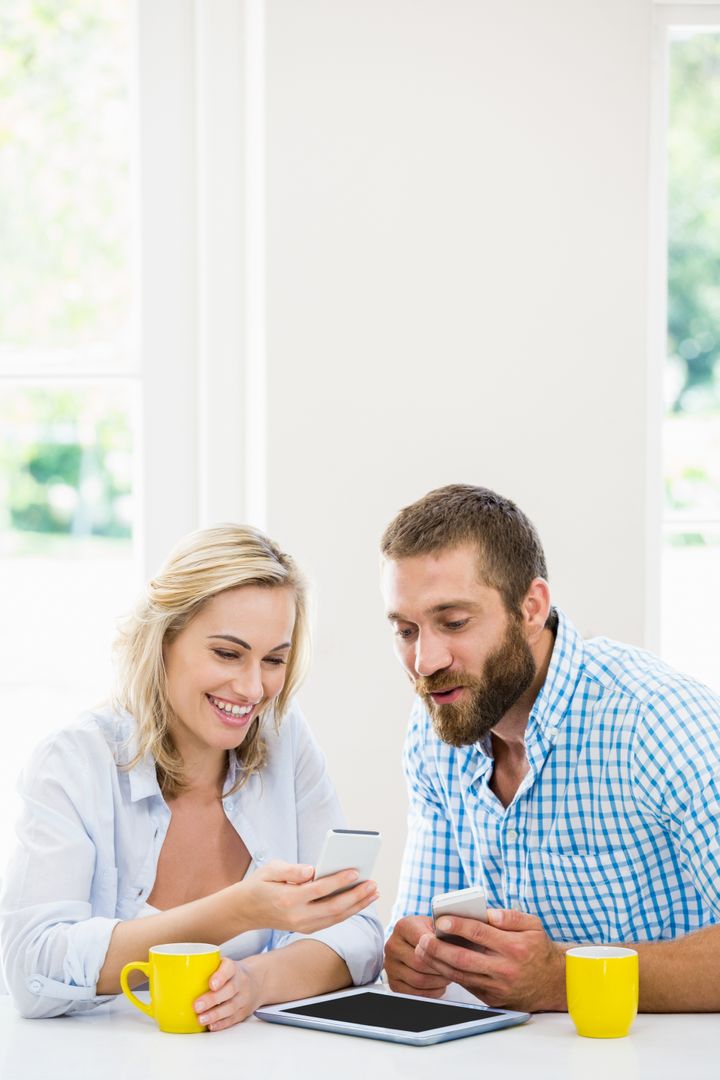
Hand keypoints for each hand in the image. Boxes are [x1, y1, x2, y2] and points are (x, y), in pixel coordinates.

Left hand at [194, 957, 260, 1031]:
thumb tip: (160, 973)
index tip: (211, 984)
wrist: (256, 981)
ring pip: (231, 1006)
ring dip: (215, 1014)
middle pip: (229, 990)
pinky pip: (233, 1019)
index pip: (229, 968)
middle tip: (196, 1006)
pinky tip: (211, 1026)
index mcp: (232, 967)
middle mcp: (240, 981)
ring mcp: (243, 998)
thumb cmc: (228, 973)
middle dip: (212, 999)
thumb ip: (199, 967)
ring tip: (201, 1019)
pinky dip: (222, 1023)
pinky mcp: (243, 1012)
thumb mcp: (220, 964)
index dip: (221, 976)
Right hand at [238, 860, 378, 934]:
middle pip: (333, 907)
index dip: (339, 880)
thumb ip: (292, 870)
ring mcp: (302, 926)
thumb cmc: (260, 884)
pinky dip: (348, 912)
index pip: (319, 889)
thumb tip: (313, 870)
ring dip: (357, 906)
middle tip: (373, 884)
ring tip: (374, 892)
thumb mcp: (270, 870)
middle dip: (356, 896)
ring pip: (336, 917)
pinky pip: (332, 921)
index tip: (355, 871)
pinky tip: (360, 901)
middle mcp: (297, 917)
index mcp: (288, 899)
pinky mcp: (306, 928)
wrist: (245, 911)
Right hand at [384, 915, 451, 997]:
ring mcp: (390, 965)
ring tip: (448, 976)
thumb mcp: (437, 924)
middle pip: (419, 963)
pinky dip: (431, 992)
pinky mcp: (393, 983)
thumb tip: (458, 936)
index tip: (456, 954)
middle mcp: (393, 945)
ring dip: (438, 982)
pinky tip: (439, 985)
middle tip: (455, 969)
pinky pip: (414, 993)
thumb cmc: (430, 933)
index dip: (442, 951)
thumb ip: (444, 930)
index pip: (423, 943)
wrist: (416, 941)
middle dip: (441, 969)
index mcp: (403, 927)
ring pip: (418, 980)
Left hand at [415, 907, 566, 1011]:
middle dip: (439, 948)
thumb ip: (510, 916)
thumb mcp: (532, 925)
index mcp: (514, 947)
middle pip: (464, 959)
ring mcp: (497, 987)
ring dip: (438, 963)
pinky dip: (450, 974)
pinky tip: (438, 963)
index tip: (441, 920)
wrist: (552, 983)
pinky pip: (467, 986)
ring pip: (461, 975)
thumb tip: (488, 913)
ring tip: (423, 950)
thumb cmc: (538, 949)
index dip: (458, 926)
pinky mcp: (492, 999)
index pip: (479, 934)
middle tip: (423, 938)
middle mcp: (504, 969)